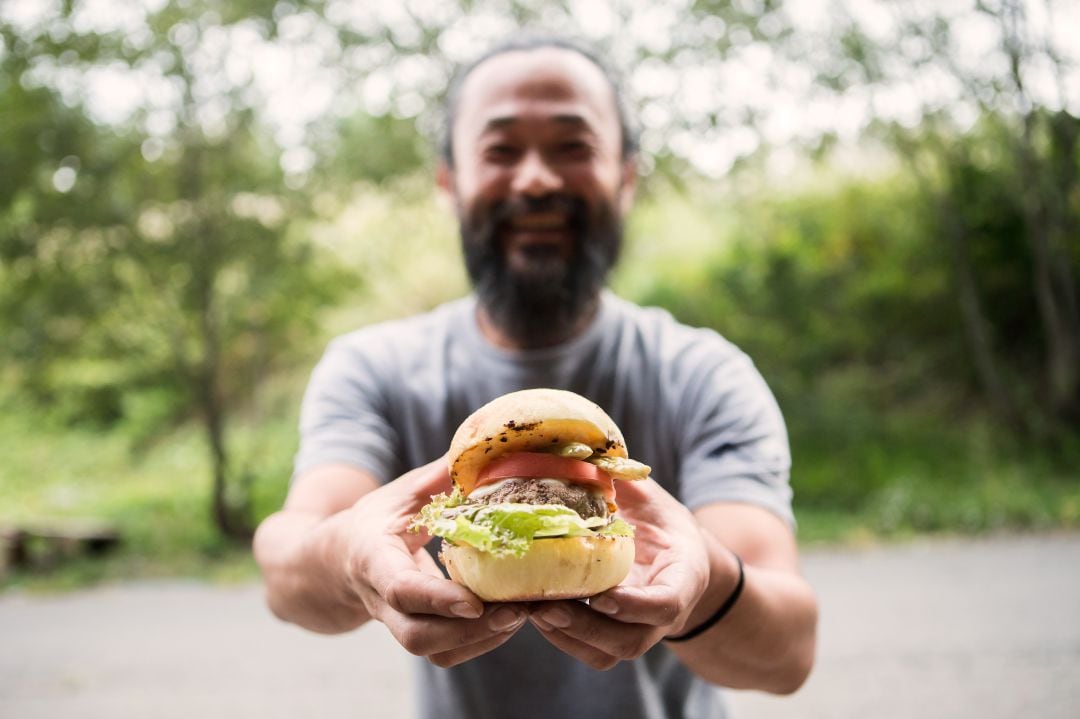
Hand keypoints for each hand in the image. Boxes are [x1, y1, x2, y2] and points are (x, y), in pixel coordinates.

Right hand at [341, 457, 527, 666]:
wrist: (338, 560)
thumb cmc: (375, 520)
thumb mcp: (402, 492)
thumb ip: (441, 476)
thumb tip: (484, 448)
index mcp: (374, 559)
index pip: (399, 588)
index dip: (436, 599)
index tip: (474, 603)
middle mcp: (382, 600)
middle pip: (417, 635)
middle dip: (469, 631)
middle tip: (516, 610)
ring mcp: (398, 622)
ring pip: (434, 652)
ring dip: (482, 640)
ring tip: (521, 613)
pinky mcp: (417, 632)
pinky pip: (446, 653)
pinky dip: (481, 643)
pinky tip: (508, 618)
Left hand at [528, 479, 709, 669]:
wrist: (677, 559)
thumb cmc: (662, 524)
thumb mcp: (653, 499)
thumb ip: (626, 483)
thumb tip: (584, 449)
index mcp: (683, 577)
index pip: (665, 604)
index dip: (633, 606)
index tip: (601, 596)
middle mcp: (663, 615)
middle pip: (630, 641)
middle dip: (586, 629)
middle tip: (545, 606)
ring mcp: (640, 631)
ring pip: (607, 653)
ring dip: (567, 636)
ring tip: (531, 609)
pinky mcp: (616, 638)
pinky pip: (590, 652)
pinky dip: (560, 638)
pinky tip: (533, 611)